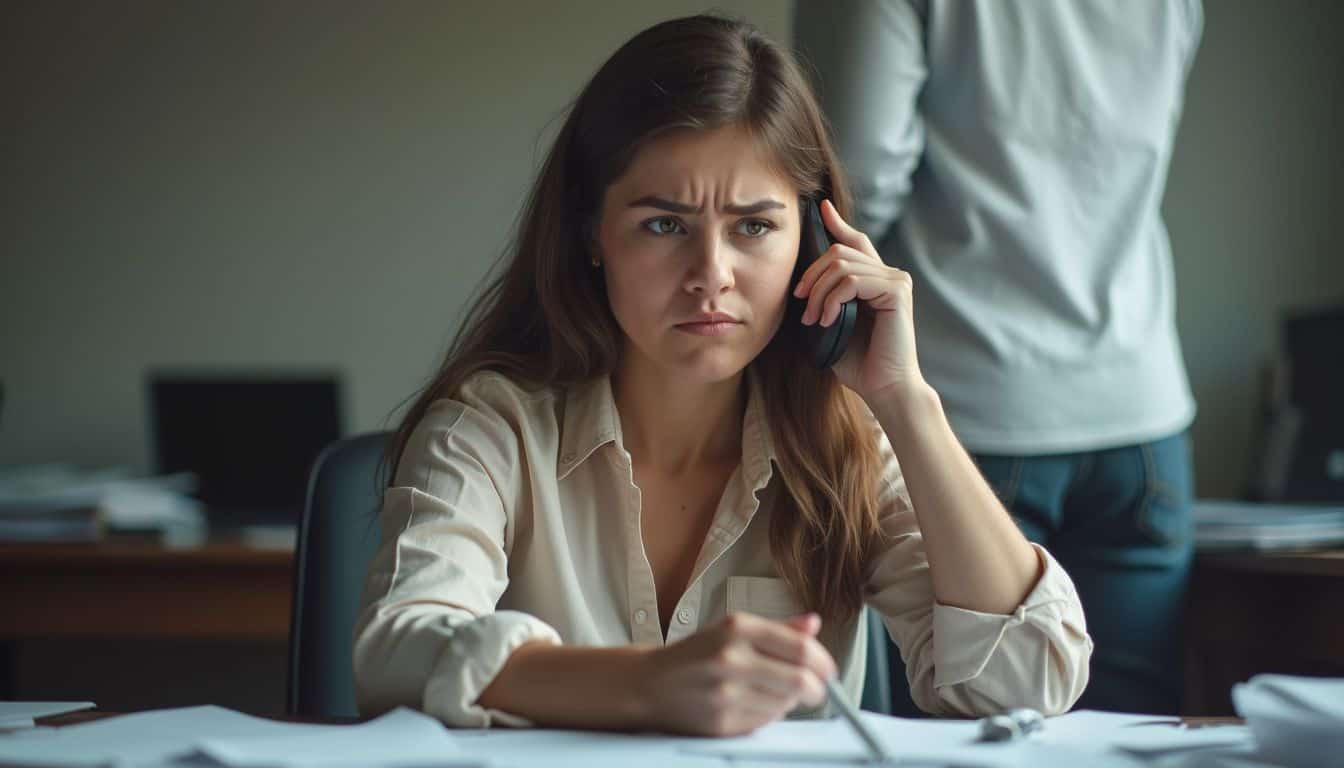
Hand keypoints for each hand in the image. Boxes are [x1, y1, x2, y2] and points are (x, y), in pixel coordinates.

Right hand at [636, 612, 837, 736]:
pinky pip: (766, 721)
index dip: (823, 662)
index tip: (828, 670)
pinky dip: (769, 715)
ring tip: (772, 692)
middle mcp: (732, 658)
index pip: (801, 649)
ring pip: (786, 703)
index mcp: (738, 629)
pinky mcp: (722, 721)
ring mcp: (726, 692)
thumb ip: (777, 628)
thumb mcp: (733, 629)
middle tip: (817, 690)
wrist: (649, 683)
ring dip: (790, 701)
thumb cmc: (694, 655)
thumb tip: (813, 624)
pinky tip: (753, 704)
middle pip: (800, 680)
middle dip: (817, 689)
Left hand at [793, 199, 926, 403]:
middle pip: (839, 252)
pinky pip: (853, 281)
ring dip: (818, 292)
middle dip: (811, 275)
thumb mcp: (832, 323)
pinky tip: (827, 320)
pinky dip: (833, 300)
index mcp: (875, 280)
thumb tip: (803, 280)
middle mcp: (889, 274)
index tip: (819, 209)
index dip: (837, 223)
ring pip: (842, 265)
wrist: (883, 387)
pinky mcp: (897, 291)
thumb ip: (825, 297)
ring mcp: (896, 280)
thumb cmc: (858, 362)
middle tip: (800, 302)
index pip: (855, 242)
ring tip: (812, 318)